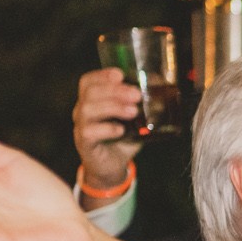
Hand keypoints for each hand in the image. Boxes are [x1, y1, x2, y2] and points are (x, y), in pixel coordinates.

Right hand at [73, 68, 141, 201]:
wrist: (112, 166)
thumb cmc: (123, 138)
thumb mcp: (136, 118)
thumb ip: (143, 104)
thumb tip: (160, 87)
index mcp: (92, 99)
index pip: (89, 81)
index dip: (102, 75)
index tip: (120, 74)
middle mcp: (83, 110)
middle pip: (90, 92)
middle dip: (115, 90)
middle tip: (136, 95)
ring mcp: (81, 126)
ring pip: (88, 109)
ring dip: (112, 107)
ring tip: (133, 111)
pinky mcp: (84, 142)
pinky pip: (89, 131)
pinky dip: (107, 129)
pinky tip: (121, 130)